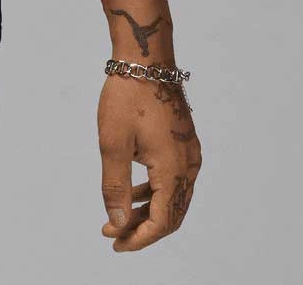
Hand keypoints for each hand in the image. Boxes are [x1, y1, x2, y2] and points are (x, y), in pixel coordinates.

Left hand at [97, 66, 202, 250]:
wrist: (145, 59)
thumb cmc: (127, 96)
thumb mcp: (113, 143)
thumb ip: (116, 186)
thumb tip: (118, 221)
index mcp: (174, 169)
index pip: (162, 221)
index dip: (139, 238)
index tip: (115, 243)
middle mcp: (189, 164)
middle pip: (171, 213)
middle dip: (142, 228)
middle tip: (113, 234)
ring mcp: (189, 152)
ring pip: (173, 197)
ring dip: (148, 211)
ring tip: (119, 216)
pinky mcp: (184, 142)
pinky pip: (174, 179)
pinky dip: (154, 191)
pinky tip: (134, 191)